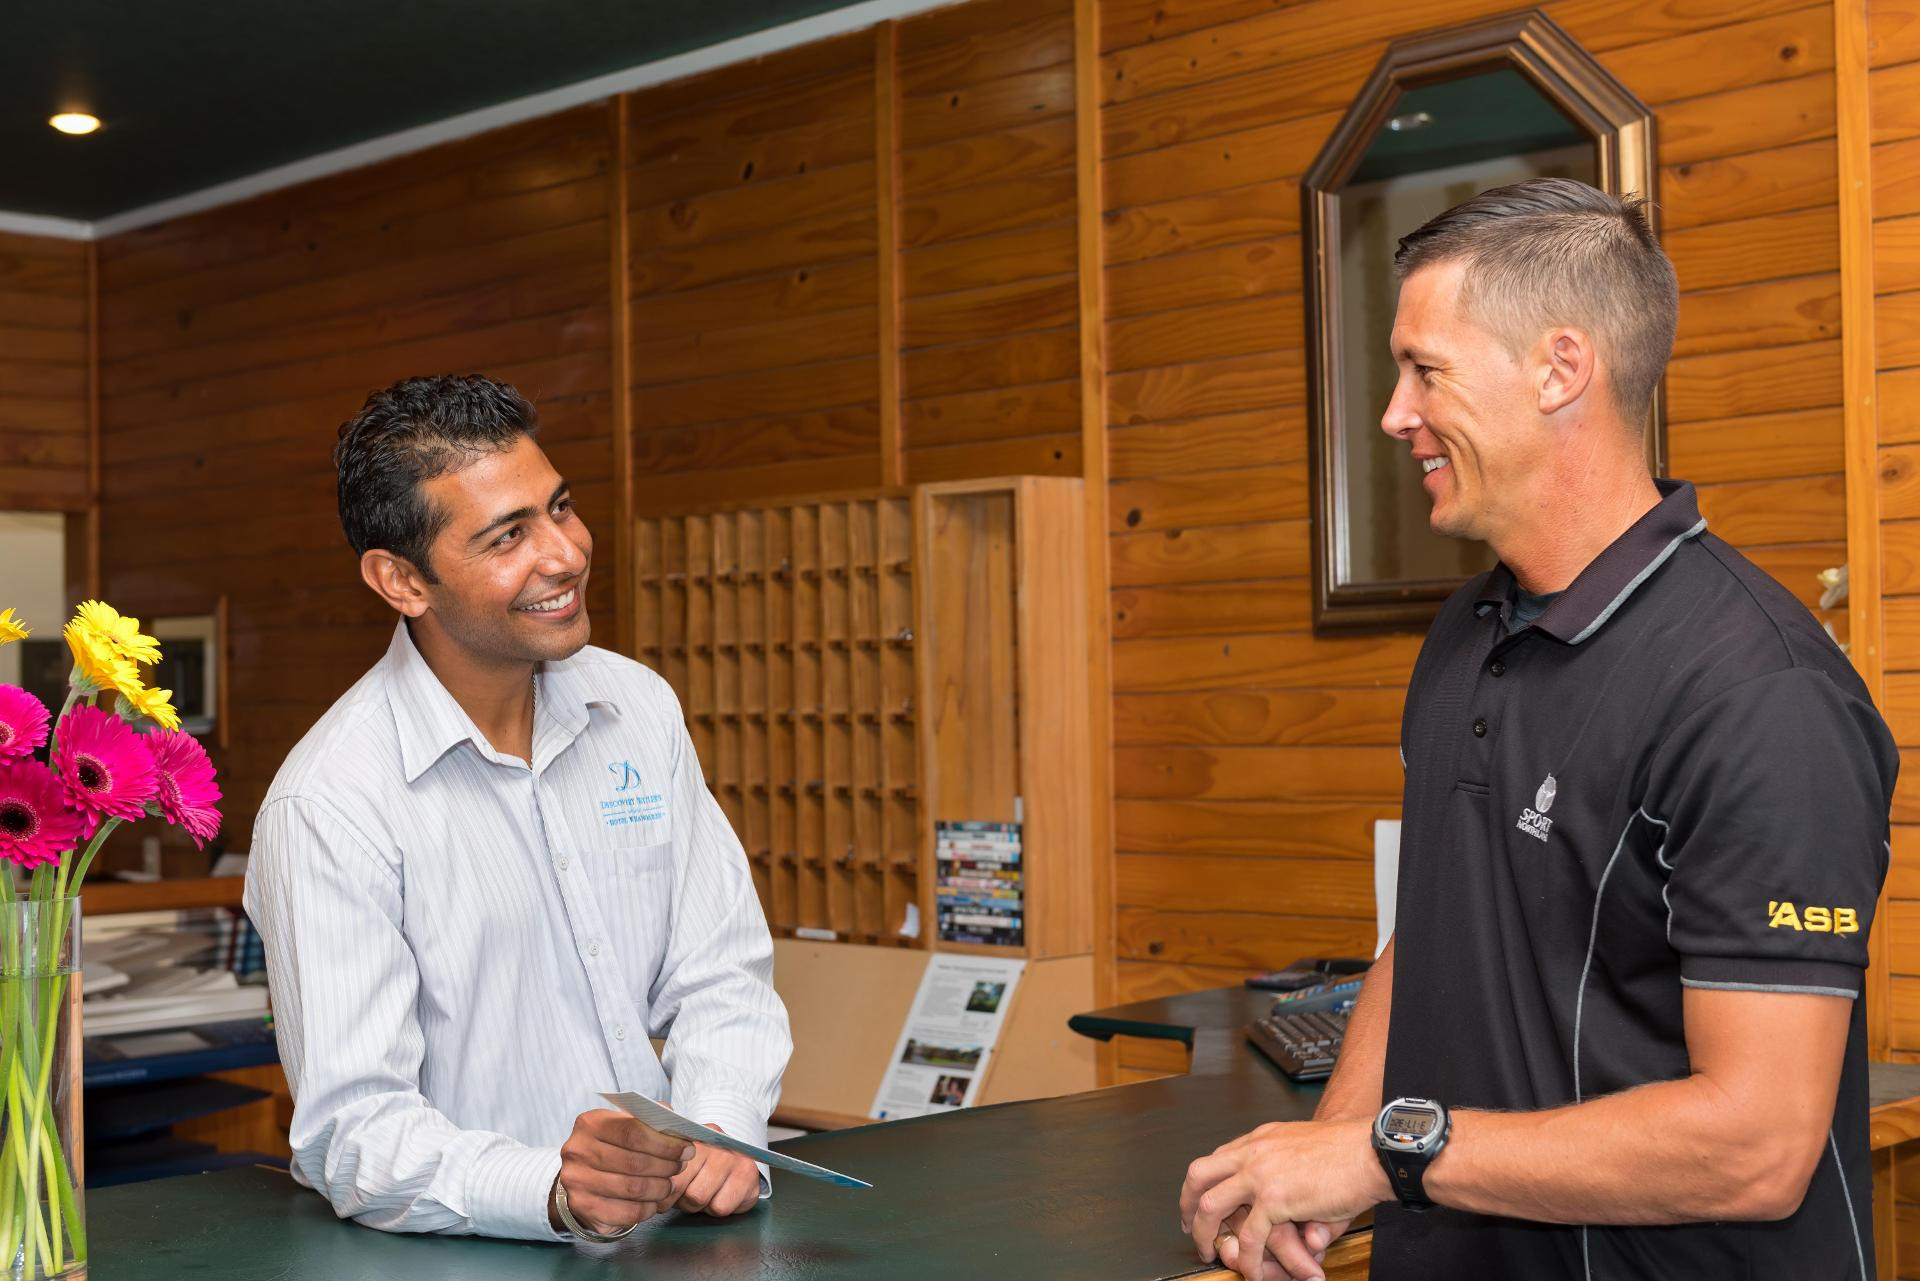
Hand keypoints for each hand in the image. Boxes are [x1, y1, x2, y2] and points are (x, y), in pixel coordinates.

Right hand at [551, 1108, 692, 1233]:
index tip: (686, 1149)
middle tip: (680, 1167)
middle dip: (666, 1166)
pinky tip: (652, 1202)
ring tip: (668, 1185)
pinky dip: (647, 1209)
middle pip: (635, 1162)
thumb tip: (674, 1120)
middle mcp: (578, 1151)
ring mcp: (577, 1181)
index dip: (665, 1143)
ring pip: (633, 1188)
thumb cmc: (610, 1148)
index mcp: (591, 1124)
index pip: (634, 1132)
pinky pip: (626, 1212)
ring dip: (659, 1188)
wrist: (579, 1177)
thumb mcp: (623, 1125)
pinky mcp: (583, 1207)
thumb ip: (648, 1120)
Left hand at [668, 1124, 762, 1216]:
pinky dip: (717, 1208)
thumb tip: (648, 1195)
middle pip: (681, 1186)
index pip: (667, 1169)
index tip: (664, 1196)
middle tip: (687, 1195)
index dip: (664, 1190)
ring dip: (699, 1205)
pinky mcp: (748, 1175)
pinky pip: (721, 1206)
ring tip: (704, 1194)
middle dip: (682, 1200)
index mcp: (691, 1137)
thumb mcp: (679, 1166)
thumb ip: (663, 1174)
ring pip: (699, 1197)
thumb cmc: (701, 1169)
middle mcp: (714, 1143)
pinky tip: (720, 1196)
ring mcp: (733, 1157)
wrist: (737, 1166)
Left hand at [1178, 1119, 1385, 1280]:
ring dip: (1206, 1234)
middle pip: (1199, 1175)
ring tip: (1211, 1252)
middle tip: (1190, 1227)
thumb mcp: (1309, 1155)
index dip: (1206, 1182)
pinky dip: (1248, 1259)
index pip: (1219, 1158)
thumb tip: (1299, 1222)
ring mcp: (1260, 1174)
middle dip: (1188, 1204)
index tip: (1201, 1199)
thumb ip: (1292, 1183)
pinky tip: (1252, 1271)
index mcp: (1261, 1139)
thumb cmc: (1350, 1152)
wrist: (1370, 1151)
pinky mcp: (1274, 1199)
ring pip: (1211, 1206)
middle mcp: (1253, 1152)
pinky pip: (1250, 1236)